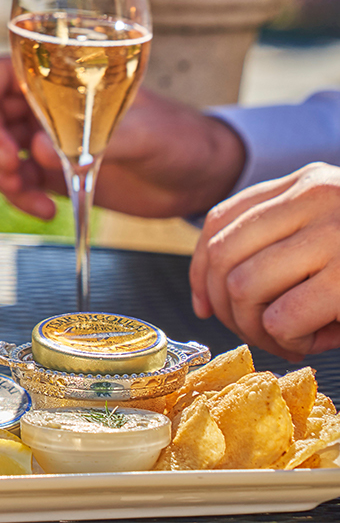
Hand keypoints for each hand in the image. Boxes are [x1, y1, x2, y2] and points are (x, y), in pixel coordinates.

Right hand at [0, 55, 244, 221]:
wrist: (198, 177)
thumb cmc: (178, 137)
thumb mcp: (146, 132)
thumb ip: (95, 138)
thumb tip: (35, 148)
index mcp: (60, 77)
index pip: (1, 73)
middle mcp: (43, 105)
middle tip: (10, 167)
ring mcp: (42, 139)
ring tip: (29, 195)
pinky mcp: (49, 172)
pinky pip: (14, 182)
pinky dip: (19, 198)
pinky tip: (47, 210)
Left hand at [190, 163, 339, 359]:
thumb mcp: (330, 233)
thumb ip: (282, 242)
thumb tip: (211, 295)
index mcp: (306, 183)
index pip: (220, 220)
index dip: (200, 268)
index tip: (205, 303)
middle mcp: (315, 197)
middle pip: (223, 255)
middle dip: (227, 306)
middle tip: (254, 331)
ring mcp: (335, 234)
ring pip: (245, 286)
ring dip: (256, 326)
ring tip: (285, 338)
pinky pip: (283, 316)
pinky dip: (286, 339)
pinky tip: (310, 342)